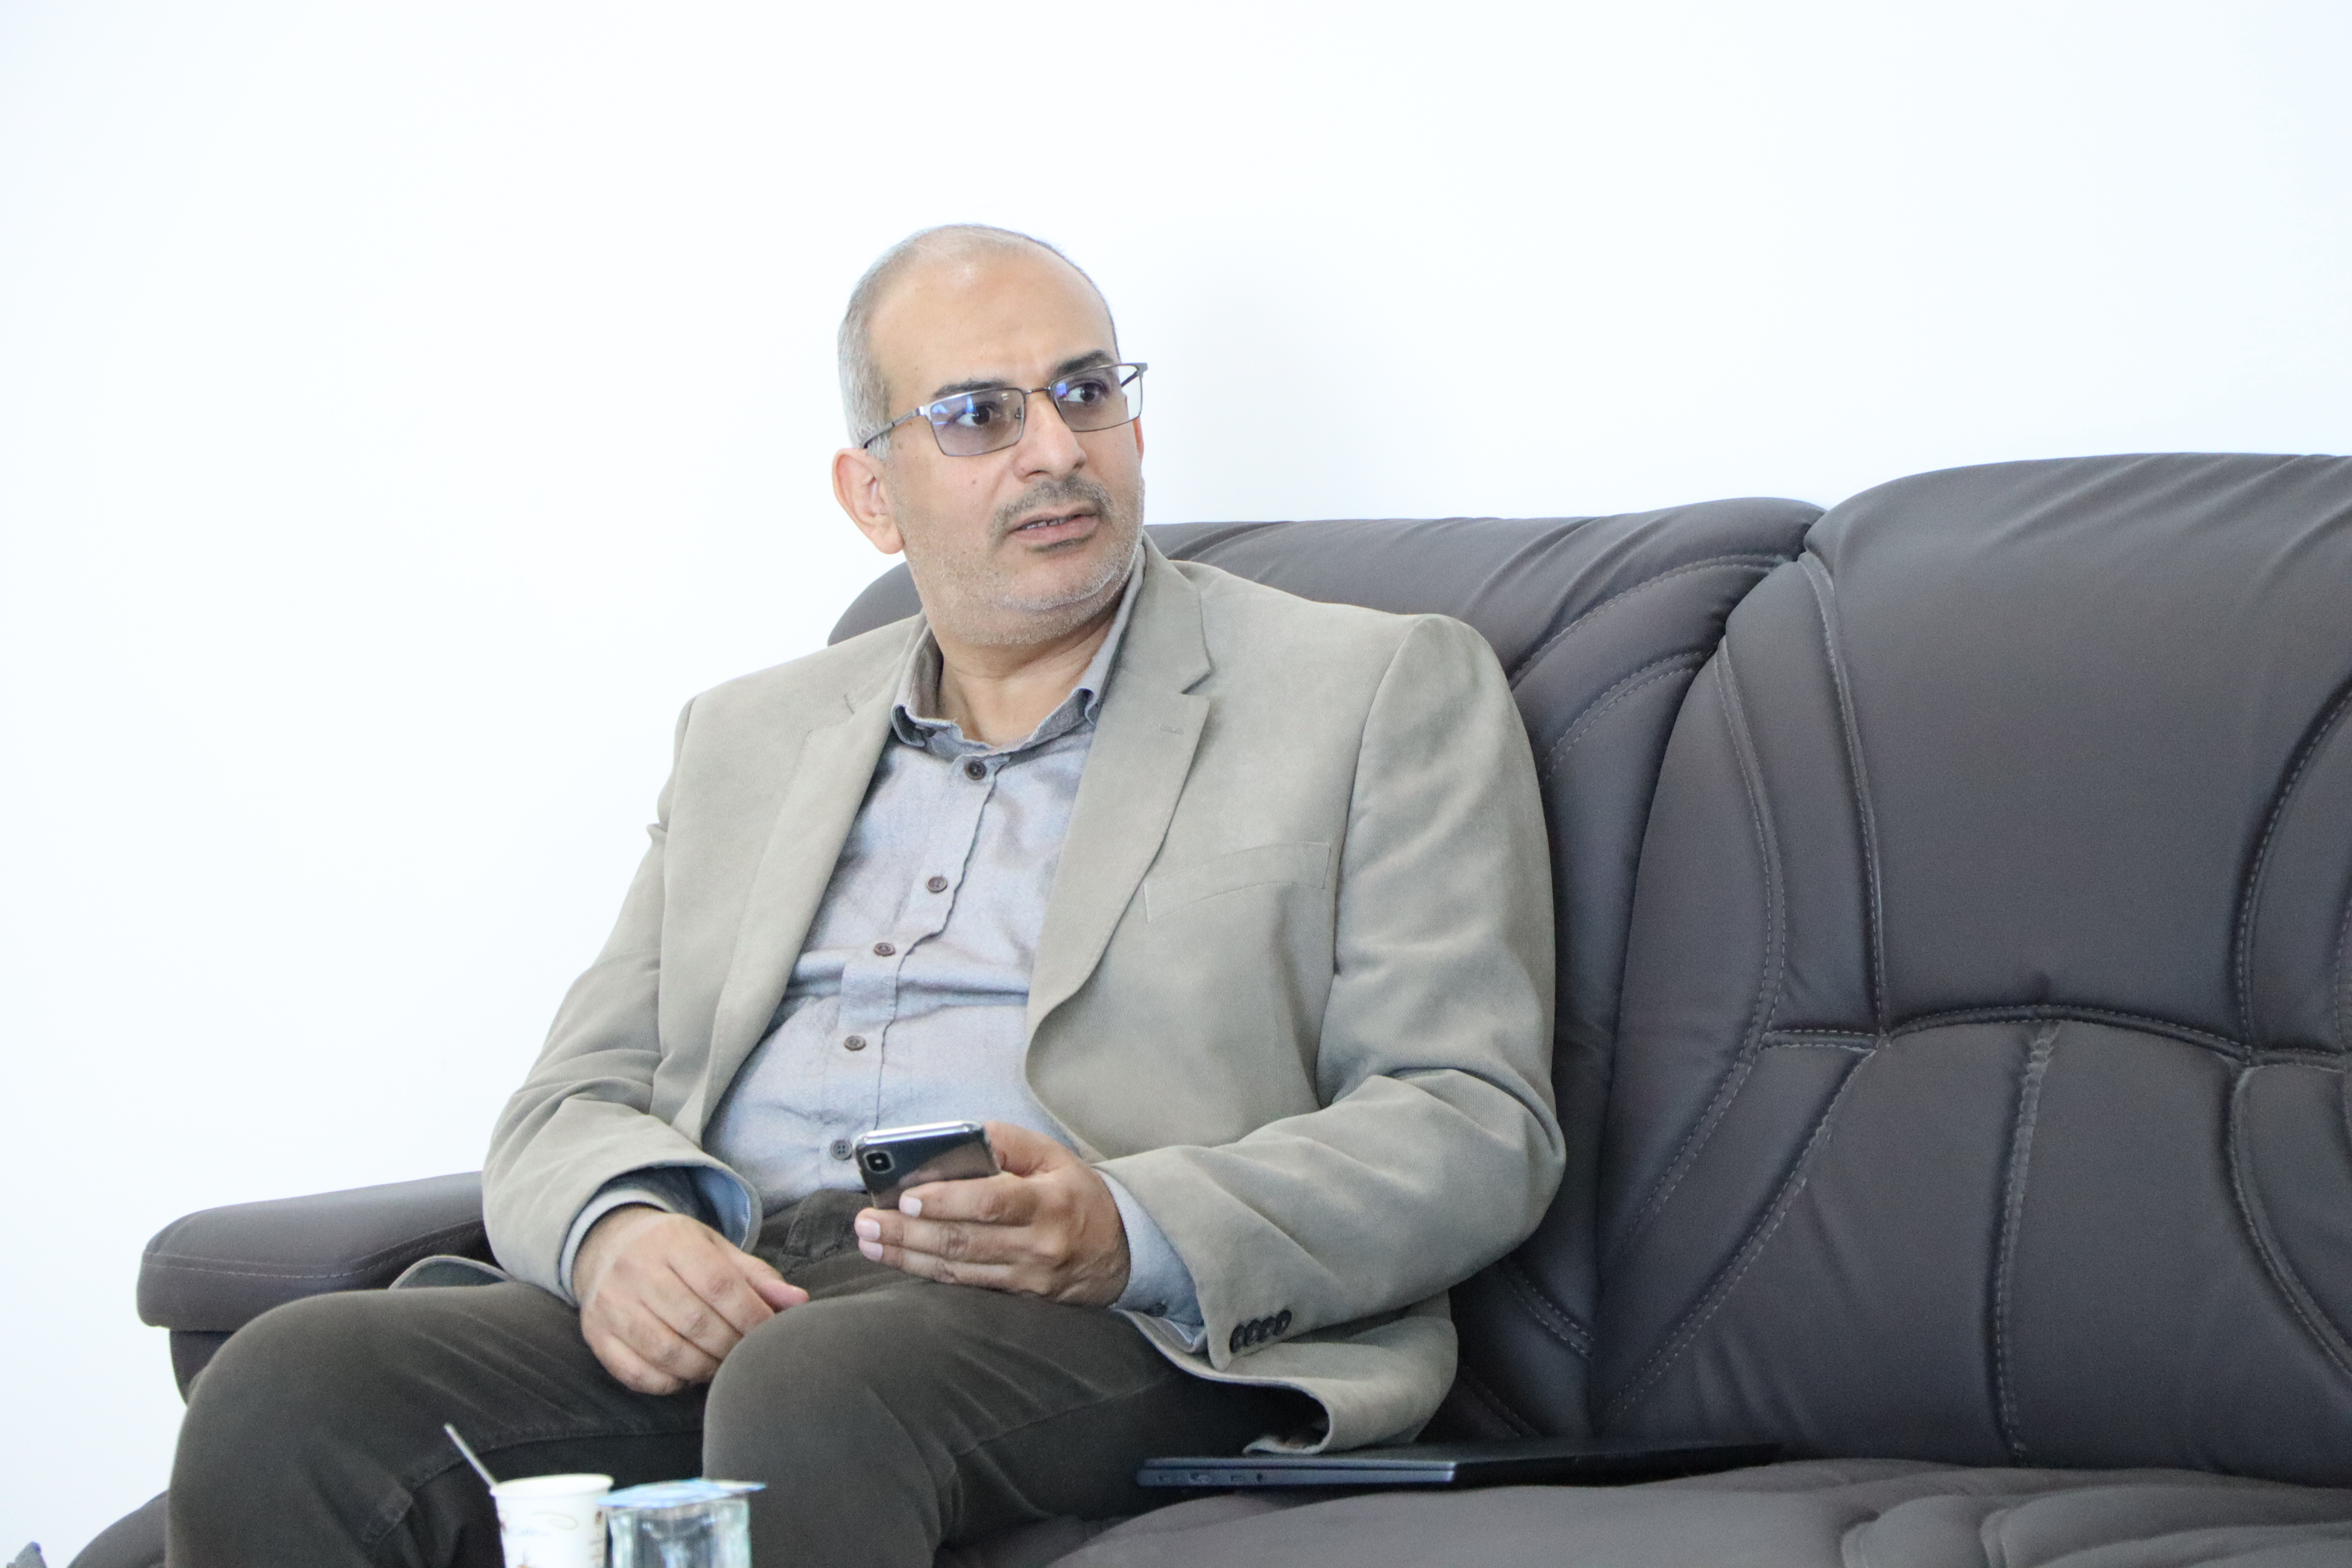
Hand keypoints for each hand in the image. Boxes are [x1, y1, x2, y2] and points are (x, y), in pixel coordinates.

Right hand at [573, 1206, 806, 1393]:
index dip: (750, 1316)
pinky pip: (636, 1374)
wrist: (609, 1247)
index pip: (719, 1284)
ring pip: (667, 1352)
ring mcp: (610, 1304)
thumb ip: (757, 1277)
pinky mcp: (595, 1334)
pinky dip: (670, 1383)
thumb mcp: (716, 1250)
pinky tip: (687, 1374)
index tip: (770, 1334)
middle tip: (747, 1355)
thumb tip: (798, 1302)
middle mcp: (635, 1269)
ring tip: (721, 1366)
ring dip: (704, 1368)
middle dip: (731, 1346)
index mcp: (672, 1241)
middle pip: (695, 1322)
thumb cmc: (676, 1252)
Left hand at [853, 1121, 1131, 1305]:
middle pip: (963, 1241)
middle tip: (866, 1223)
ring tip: (870, 1241)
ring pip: (958, 1270)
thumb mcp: (1052, 1156)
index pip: (991, 1202)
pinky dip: (929, 1275)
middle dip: (907, 1232)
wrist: (1121, 1250)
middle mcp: (1038, 1246)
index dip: (945, 1201)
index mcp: (1049, 1202)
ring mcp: (1028, 1280)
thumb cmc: (1076, 1194)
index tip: (904, 1197)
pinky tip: (900, 1262)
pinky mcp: (1020, 1302)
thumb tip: (953, 1142)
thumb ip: (1005, 1143)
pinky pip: (968, 1289)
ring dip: (907, 1256)